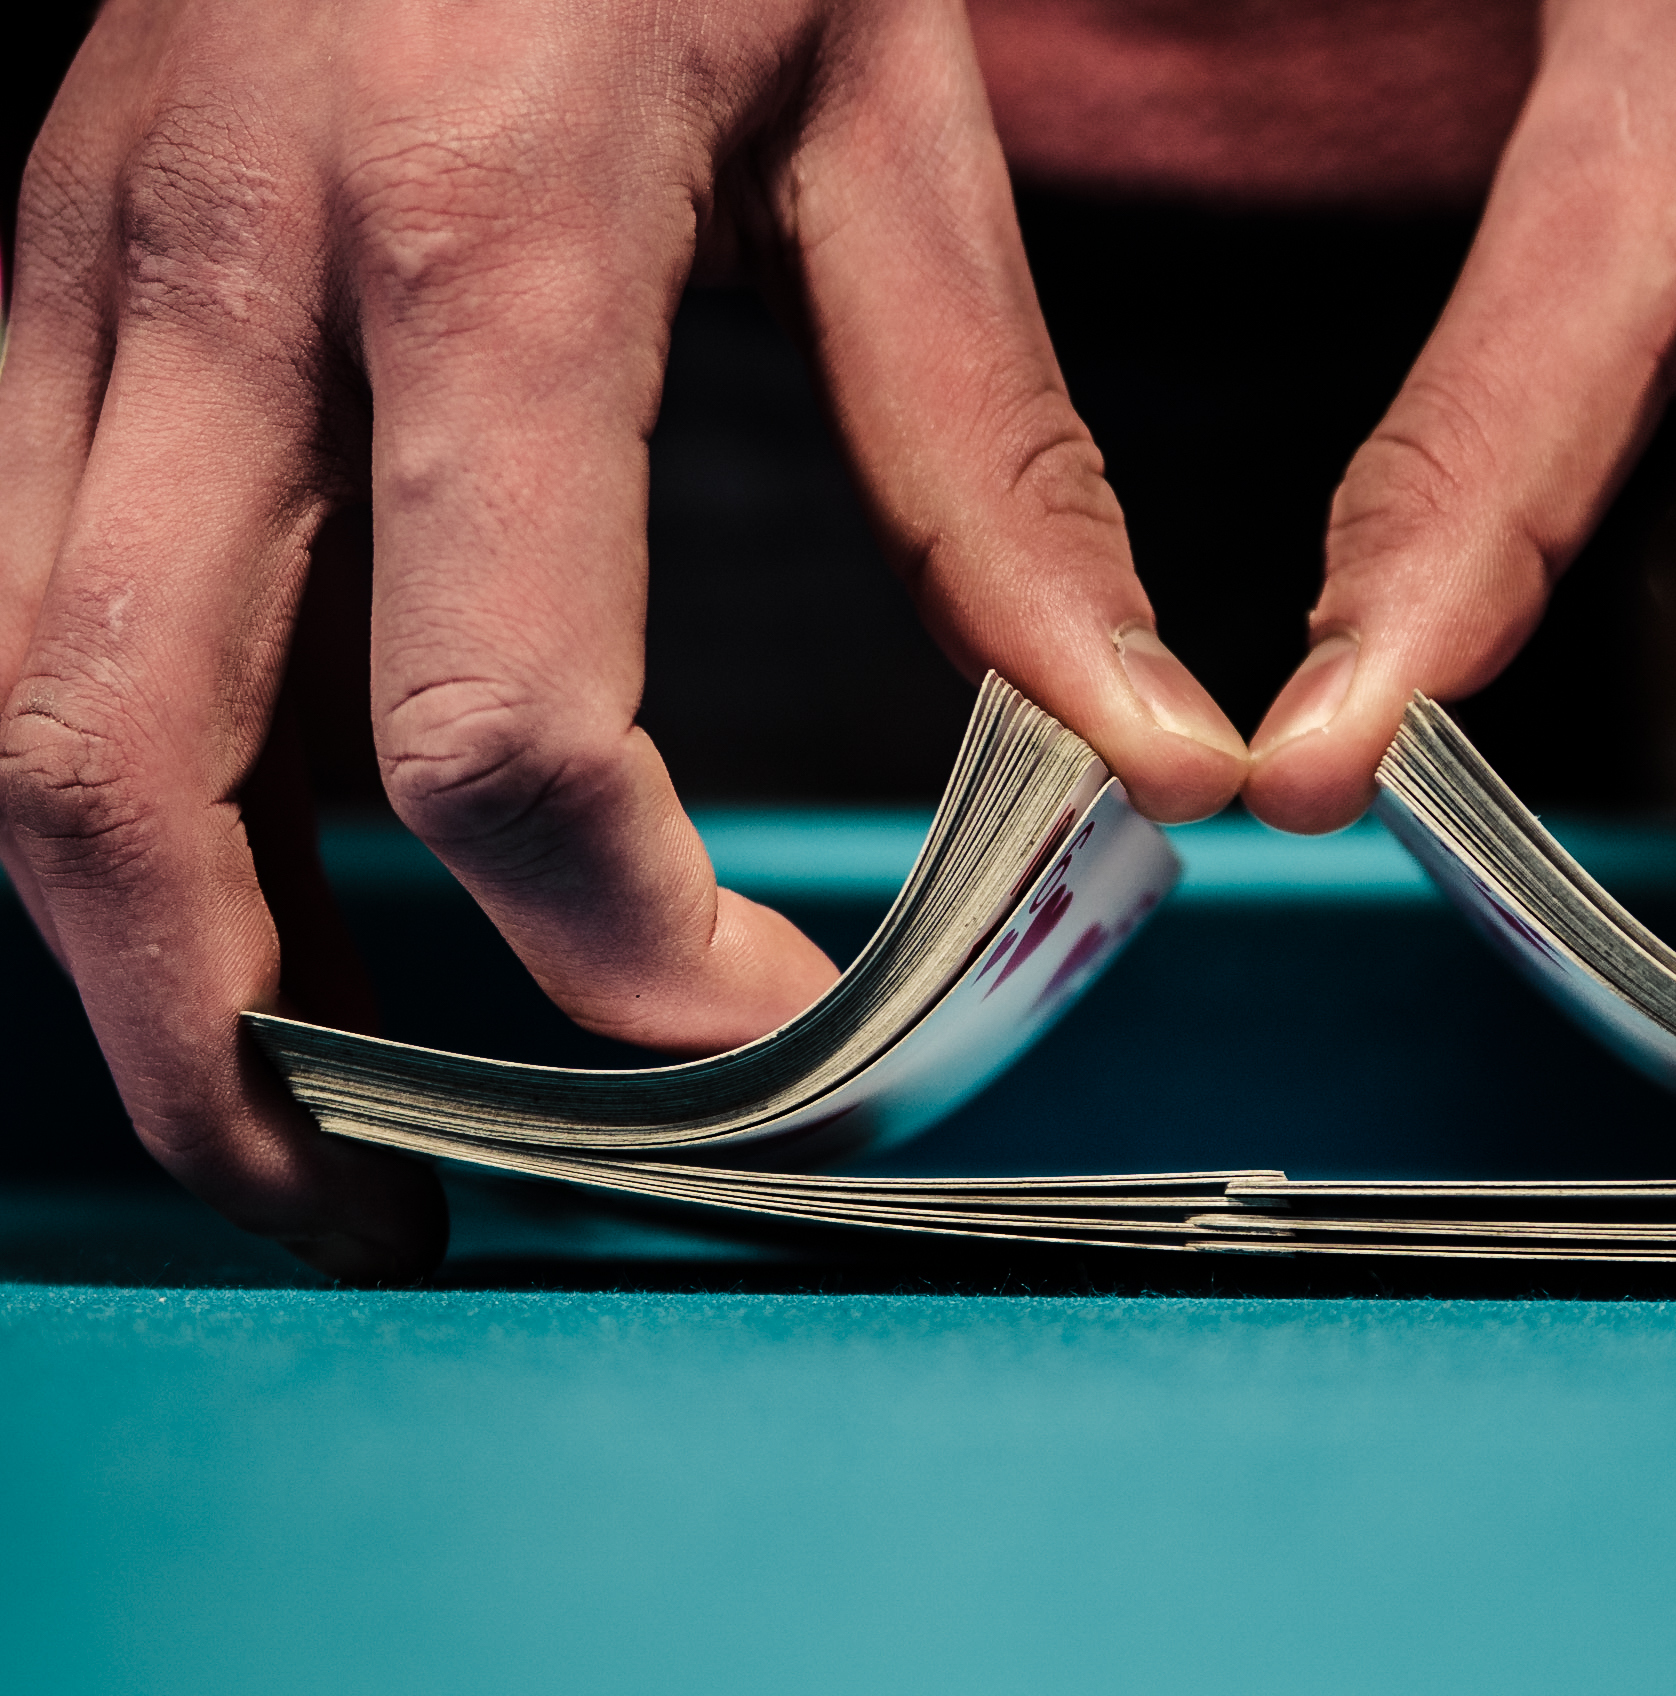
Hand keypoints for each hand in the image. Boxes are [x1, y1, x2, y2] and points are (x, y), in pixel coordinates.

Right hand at [0, 0, 1247, 1277]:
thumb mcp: (890, 123)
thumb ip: (997, 467)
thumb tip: (1141, 756)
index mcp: (483, 236)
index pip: (502, 722)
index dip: (623, 953)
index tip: (758, 1044)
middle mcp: (222, 271)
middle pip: (124, 766)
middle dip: (239, 1044)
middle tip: (384, 1210)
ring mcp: (81, 271)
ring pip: (11, 708)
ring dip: (134, 952)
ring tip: (298, 1104)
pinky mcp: (43, 277)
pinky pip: (10, 596)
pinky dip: (109, 789)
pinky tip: (239, 876)